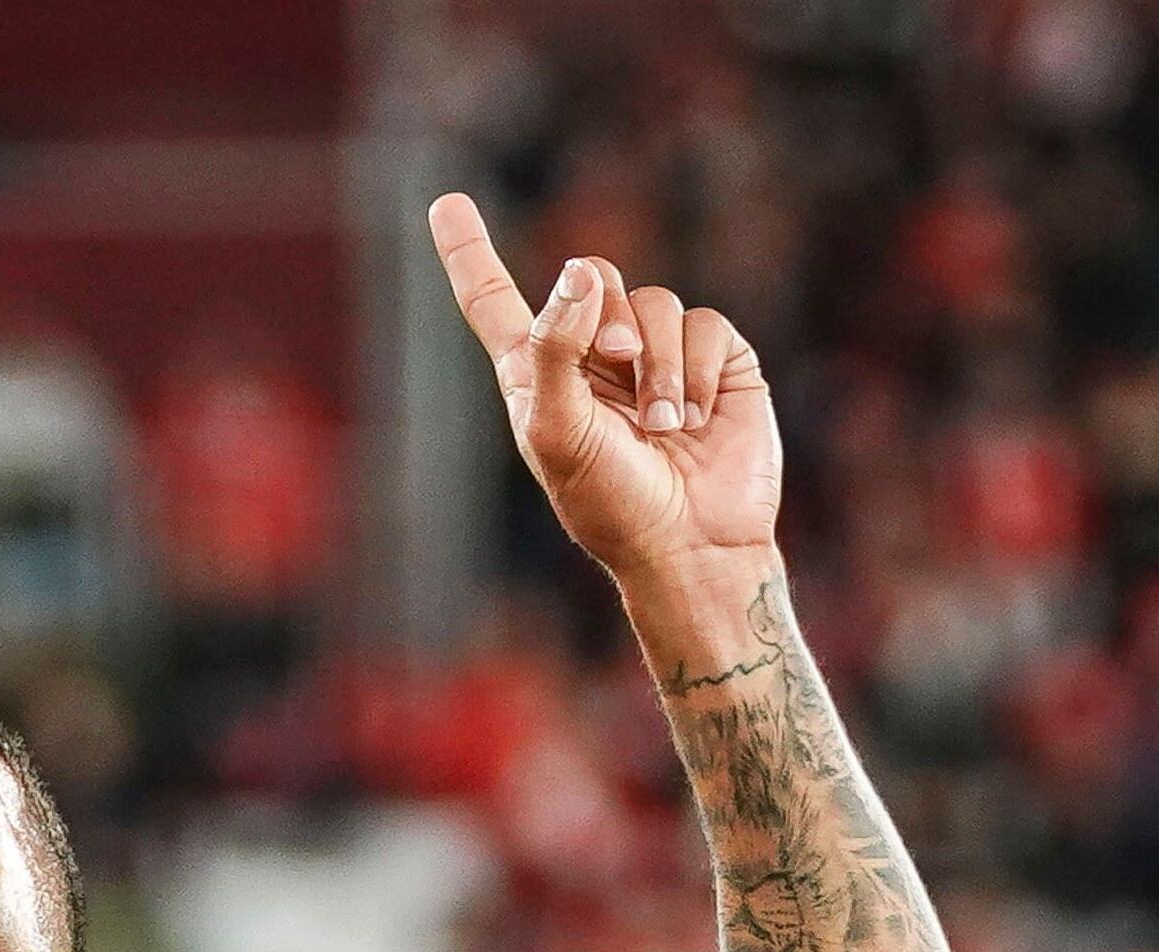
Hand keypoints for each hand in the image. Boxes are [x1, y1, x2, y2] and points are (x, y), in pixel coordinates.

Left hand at [430, 194, 780, 576]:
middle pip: (591, 276)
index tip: (444, 202)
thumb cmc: (609, 502)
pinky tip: (695, 418)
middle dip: (606, 314)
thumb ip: (555, 348)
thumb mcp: (559, 431)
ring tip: (663, 426)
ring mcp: (657, 355)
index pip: (493, 298)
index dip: (469, 251)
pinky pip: (704, 324)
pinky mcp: (714, 361)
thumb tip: (579, 274)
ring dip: (658, 365)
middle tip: (617, 363)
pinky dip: (696, 371)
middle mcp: (593, 355)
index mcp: (536, 372)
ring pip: (655, 302)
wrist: (691, 543)